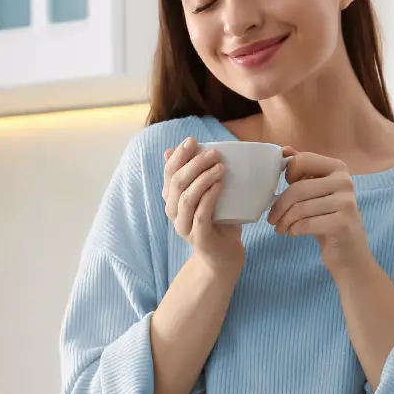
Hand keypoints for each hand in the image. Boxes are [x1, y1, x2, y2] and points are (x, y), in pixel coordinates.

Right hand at [162, 138, 244, 275]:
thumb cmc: (218, 218)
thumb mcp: (209, 193)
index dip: (179, 155)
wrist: (224, 253)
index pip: (169, 172)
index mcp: (172, 198)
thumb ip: (199, 175)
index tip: (193, 140)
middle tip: (215, 152)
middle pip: (177, 182)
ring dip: (203, 178)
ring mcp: (183, 226)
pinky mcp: (198, 237)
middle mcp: (172, 211)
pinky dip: (210, 196)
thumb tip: (184, 148)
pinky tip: (220, 185)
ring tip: (220, 166)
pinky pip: (201, 213)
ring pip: (186, 198)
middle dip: (195, 163)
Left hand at [266, 148, 369, 272]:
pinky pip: (306, 223)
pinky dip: (294, 230)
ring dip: (284, 221)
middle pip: (298, 188)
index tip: (284, 188)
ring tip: (280, 229)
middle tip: (271, 219)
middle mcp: (345, 181)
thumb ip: (304, 171)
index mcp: (338, 168)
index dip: (288, 174)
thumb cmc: (328, 219)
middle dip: (279, 206)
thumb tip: (285, 150)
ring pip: (300, 208)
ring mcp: (346, 202)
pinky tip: (294, 233)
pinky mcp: (343, 223)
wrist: (349, 253)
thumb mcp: (316, 193)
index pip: (302, 160)